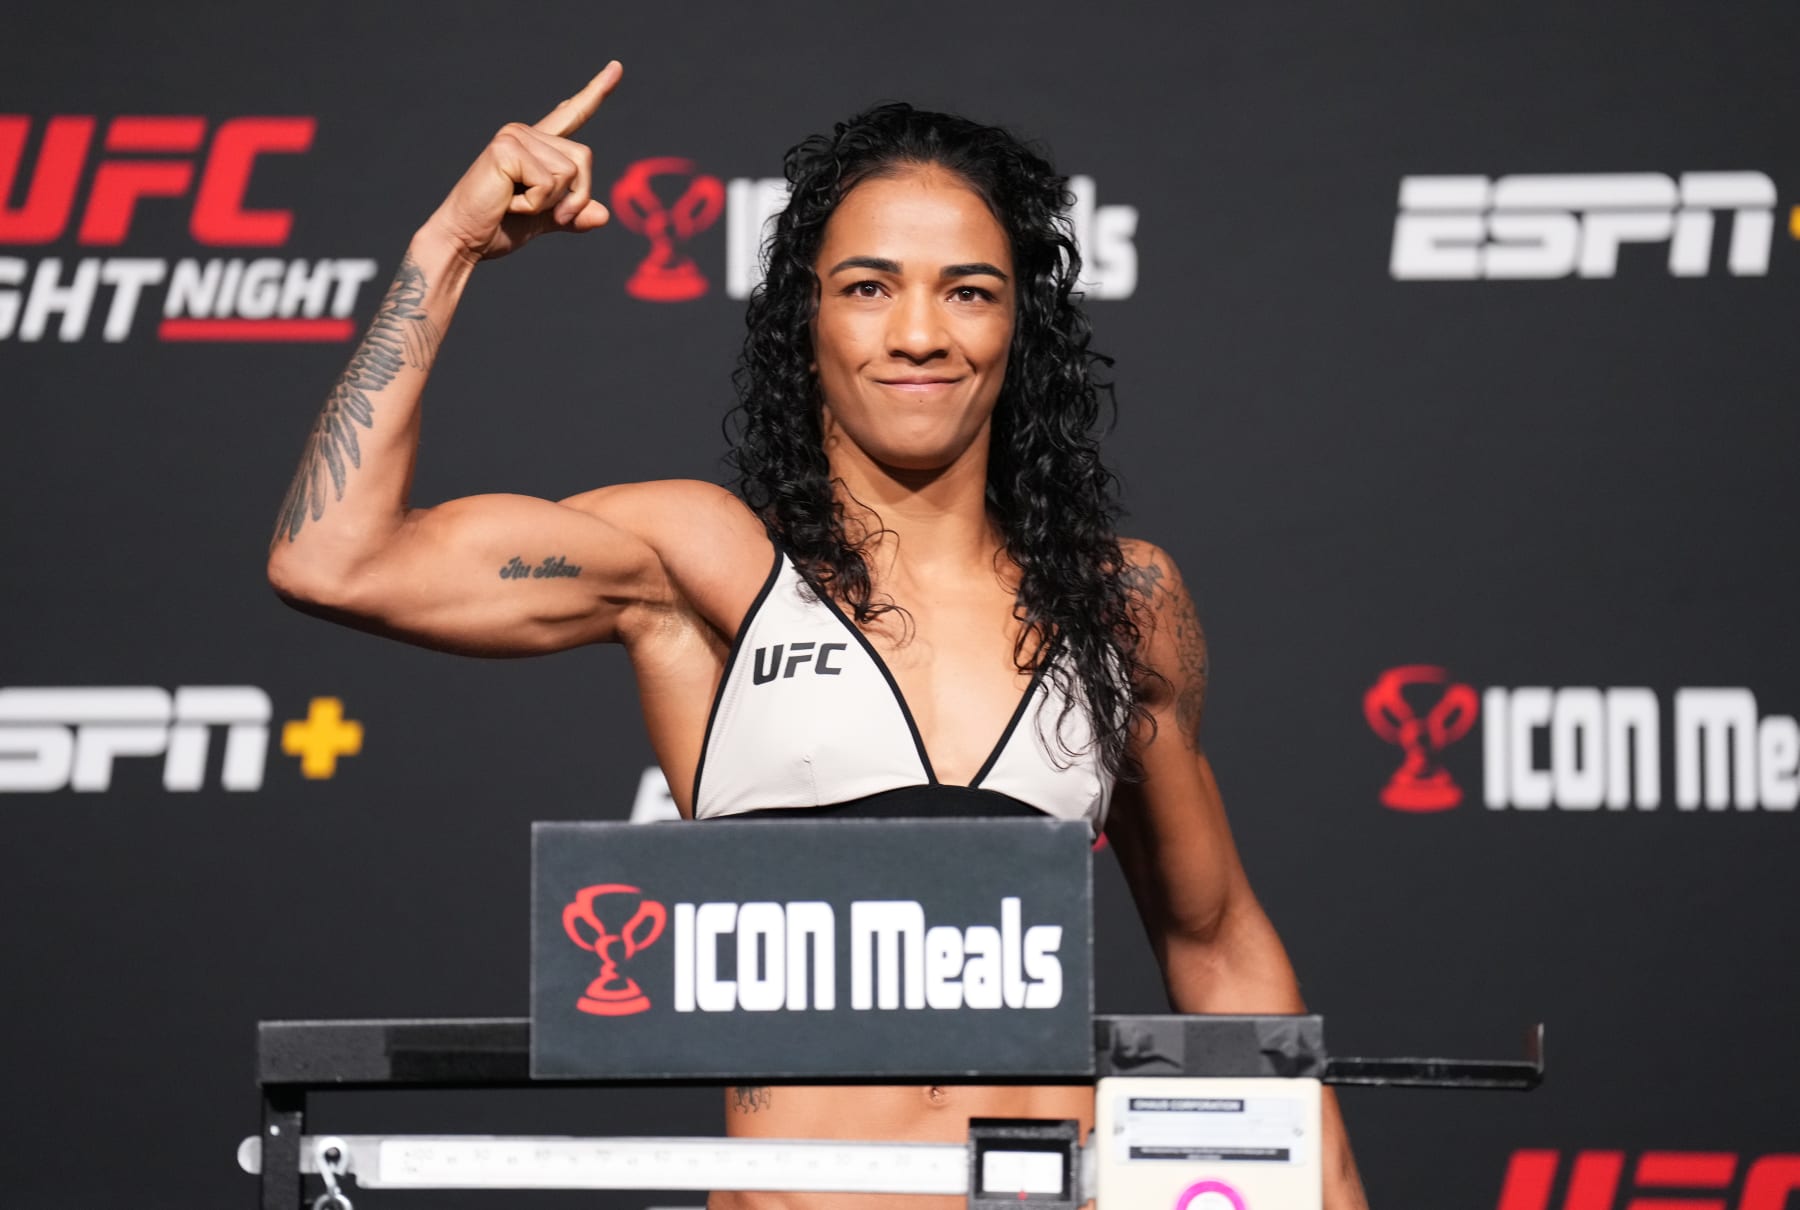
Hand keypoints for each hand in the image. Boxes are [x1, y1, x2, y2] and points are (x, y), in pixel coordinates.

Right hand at [424, 61, 622, 261]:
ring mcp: (514, 137)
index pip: (571, 115)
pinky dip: (535, 205)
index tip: (616, 67)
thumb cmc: (497, 228)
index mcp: (536, 145)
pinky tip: (508, 202)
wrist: (464, 240)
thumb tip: (604, 215)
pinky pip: (549, 183)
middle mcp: (525, 133)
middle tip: (540, 212)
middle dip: (574, 197)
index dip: (595, 92)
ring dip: (552, 203)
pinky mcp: (506, 149)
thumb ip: (574, 215)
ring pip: (569, 172)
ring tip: (517, 205)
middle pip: (583, 158)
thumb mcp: (546, 220)